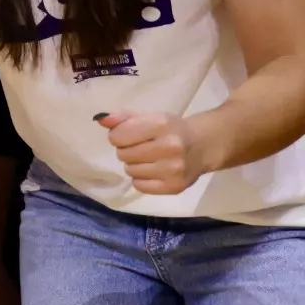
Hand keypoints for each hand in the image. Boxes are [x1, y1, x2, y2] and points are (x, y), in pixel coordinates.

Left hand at [98, 112, 216, 194]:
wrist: (203, 145)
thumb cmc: (170, 129)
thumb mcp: (149, 117)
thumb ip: (123, 118)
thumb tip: (101, 119)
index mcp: (161, 124)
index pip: (118, 136)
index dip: (118, 136)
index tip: (128, 135)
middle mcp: (169, 147)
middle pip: (123, 154)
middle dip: (127, 150)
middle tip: (142, 147)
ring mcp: (174, 169)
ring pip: (130, 171)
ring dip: (134, 165)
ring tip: (149, 158)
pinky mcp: (175, 187)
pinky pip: (140, 186)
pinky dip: (141, 179)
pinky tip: (154, 170)